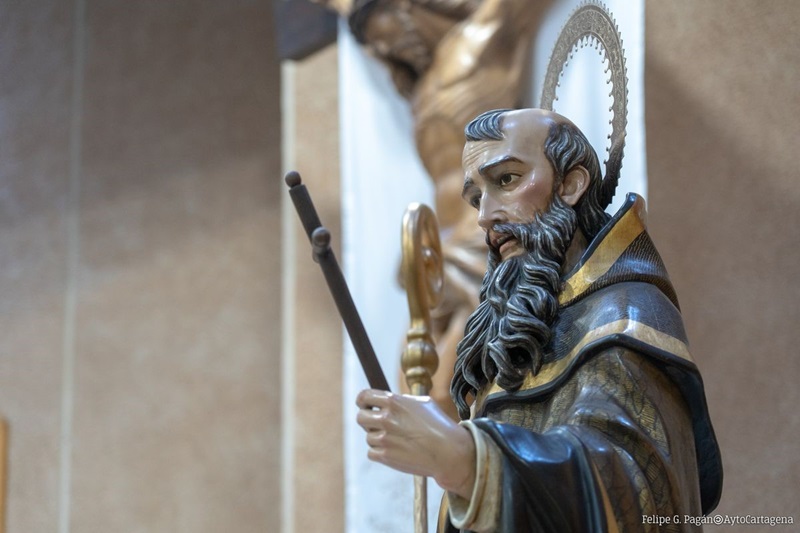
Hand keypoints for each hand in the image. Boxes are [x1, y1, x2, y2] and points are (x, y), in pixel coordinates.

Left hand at [356, 389, 475, 498]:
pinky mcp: (385, 456)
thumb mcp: (424, 403)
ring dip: (378, 438)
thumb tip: (390, 401)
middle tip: (378, 424)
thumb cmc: (439, 425)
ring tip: (396, 440)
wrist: (448, 452)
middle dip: (367, 420)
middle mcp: (386, 418)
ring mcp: (384, 438)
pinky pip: (371, 453)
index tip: (365, 405)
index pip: (363, 396)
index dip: (362, 401)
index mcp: (393, 401)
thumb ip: (403, 400)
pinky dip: (380, 453)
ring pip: (368, 437)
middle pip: (360, 417)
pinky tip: (394, 450)